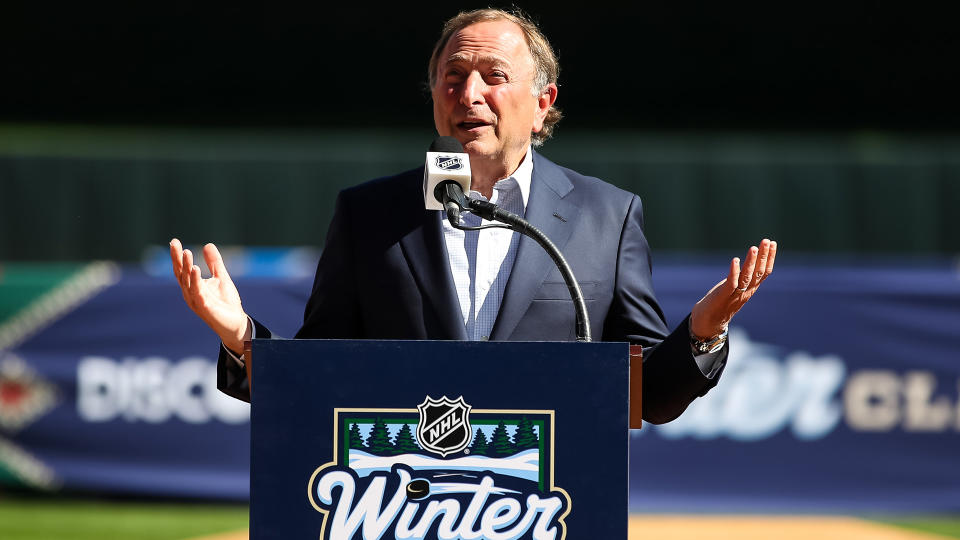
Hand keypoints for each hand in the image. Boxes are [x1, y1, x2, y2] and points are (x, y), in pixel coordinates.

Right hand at [169, 238, 249, 353]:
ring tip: (187, 252)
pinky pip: (197, 291)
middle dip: (177, 258)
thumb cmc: (226, 302)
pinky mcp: (204, 306)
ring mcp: (196, 300)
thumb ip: (214, 263)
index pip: (182, 269)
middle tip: (174, 243)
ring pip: (188, 281)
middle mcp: (190, 293)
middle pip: (181, 273)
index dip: (177, 256)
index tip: (174, 241)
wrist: (235, 322)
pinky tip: (195, 268)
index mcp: (192, 286)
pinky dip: (195, 280)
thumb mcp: (221, 277)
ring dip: (187, 266)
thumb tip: (207, 245)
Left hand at [690, 238, 776, 339]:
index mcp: (750, 289)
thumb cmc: (721, 303)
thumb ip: (743, 279)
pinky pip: (731, 283)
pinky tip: (735, 260)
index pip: (764, 272)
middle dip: (764, 256)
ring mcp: (735, 294)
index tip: (772, 243)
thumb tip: (747, 263)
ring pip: (747, 277)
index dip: (769, 258)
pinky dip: (734, 272)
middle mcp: (746, 292)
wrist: (709, 323)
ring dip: (751, 262)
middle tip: (767, 241)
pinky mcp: (723, 296)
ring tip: (754, 248)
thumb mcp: (735, 289)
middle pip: (758, 273)